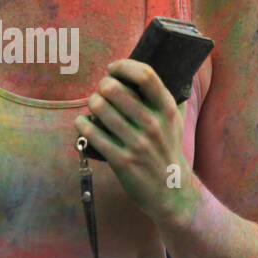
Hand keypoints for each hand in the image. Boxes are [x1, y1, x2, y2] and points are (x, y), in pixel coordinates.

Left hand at [74, 59, 196, 228]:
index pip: (145, 75)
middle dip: (102, 86)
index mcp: (167, 109)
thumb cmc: (168, 150)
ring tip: (94, 106)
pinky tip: (83, 123)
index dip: (123, 66)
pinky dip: (81, 124)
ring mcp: (136, 143)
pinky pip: (90, 133)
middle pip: (114, 88)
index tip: (113, 68)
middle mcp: (153, 124)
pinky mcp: (120, 160)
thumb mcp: (175, 121)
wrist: (171, 191)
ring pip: (99, 108)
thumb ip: (166, 96)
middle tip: (101, 91)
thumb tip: (149, 69)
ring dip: (91, 103)